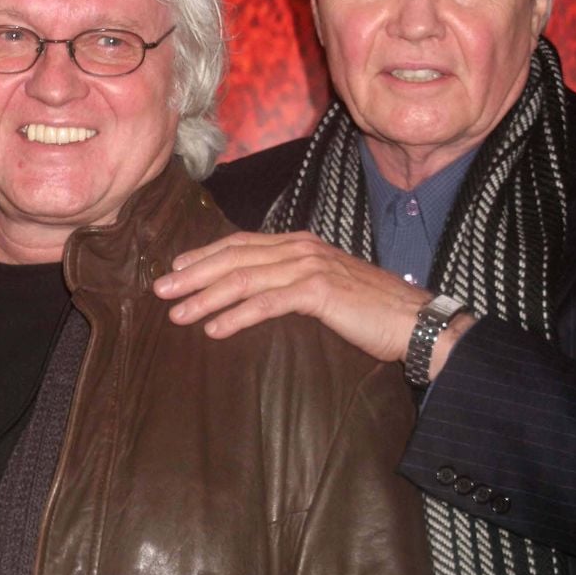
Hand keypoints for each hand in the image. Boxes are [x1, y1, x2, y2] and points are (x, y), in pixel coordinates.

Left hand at [153, 231, 474, 376]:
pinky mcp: (319, 291)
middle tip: (160, 291)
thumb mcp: (324, 290)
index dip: (205, 255)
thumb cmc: (370, 311)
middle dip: (193, 274)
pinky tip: (214, 330)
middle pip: (234, 257)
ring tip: (177, 315)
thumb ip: (291, 285)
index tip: (175, 269)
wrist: (415, 321)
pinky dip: (236, 316)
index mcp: (299, 245)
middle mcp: (300, 249)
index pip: (242, 244)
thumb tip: (254, 296)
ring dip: (206, 297)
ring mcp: (310, 267)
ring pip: (244, 279)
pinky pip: (267, 303)